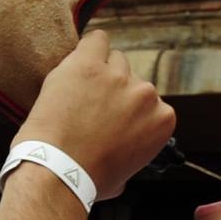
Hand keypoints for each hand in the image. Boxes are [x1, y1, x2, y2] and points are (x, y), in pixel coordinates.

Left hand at [16, 30, 176, 199]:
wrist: (58, 170)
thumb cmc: (88, 179)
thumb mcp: (125, 175)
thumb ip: (133, 152)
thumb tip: (124, 151)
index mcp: (162, 120)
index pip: (151, 103)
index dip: (130, 112)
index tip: (113, 120)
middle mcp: (146, 94)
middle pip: (133, 80)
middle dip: (115, 93)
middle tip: (90, 110)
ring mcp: (118, 77)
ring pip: (114, 60)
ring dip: (100, 73)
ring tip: (77, 93)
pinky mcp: (89, 65)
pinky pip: (96, 40)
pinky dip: (90, 47)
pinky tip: (80, 58)